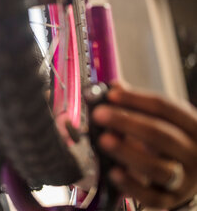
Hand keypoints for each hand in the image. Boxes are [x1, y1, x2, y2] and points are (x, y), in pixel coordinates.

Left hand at [92, 82, 196, 208]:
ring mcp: (184, 178)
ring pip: (157, 167)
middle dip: (127, 122)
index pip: (165, 108)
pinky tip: (113, 172)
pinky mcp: (170, 199)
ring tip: (104, 140)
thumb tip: (113, 87)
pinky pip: (151, 196)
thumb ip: (136, 104)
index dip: (136, 99)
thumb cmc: (168, 142)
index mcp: (192, 126)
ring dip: (127, 152)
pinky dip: (131, 185)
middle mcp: (193, 152)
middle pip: (160, 135)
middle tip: (100, 114)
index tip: (111, 94)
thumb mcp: (161, 119)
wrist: (189, 175)